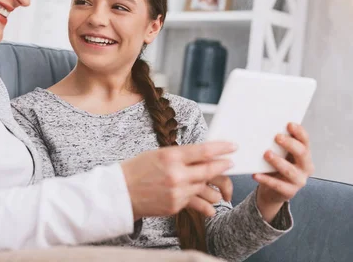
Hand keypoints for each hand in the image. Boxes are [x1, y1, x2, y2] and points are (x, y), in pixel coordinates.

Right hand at [121, 142, 235, 219]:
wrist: (120, 193)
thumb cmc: (137, 169)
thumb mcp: (158, 155)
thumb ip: (180, 156)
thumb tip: (203, 155)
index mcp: (170, 157)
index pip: (203, 151)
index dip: (221, 148)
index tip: (232, 146)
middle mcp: (176, 174)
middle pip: (209, 170)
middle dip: (223, 165)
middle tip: (230, 162)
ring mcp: (177, 192)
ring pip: (207, 189)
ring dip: (215, 187)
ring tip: (218, 186)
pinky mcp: (176, 206)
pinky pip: (197, 203)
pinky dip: (204, 202)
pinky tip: (209, 203)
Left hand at [253, 123, 314, 221]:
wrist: (273, 190)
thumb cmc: (276, 166)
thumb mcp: (280, 153)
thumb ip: (277, 143)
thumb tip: (263, 126)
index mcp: (304, 154)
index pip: (305, 141)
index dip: (299, 132)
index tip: (289, 124)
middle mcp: (305, 167)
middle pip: (302, 153)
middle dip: (290, 144)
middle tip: (277, 137)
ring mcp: (299, 180)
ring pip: (290, 171)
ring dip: (278, 161)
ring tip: (266, 154)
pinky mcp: (289, 192)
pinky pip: (277, 185)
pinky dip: (266, 179)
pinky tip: (256, 174)